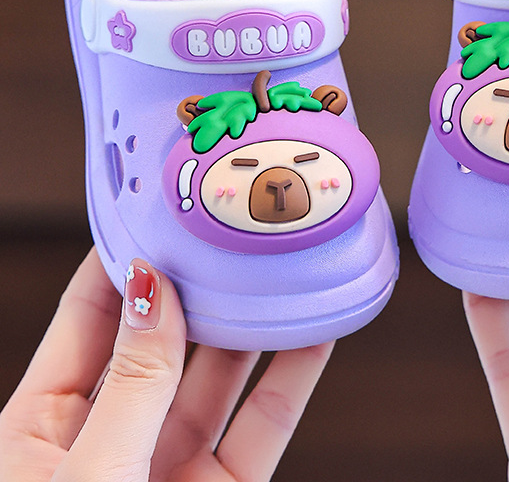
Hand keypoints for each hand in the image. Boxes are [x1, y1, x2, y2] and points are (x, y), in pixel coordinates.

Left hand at [0, 249, 332, 481]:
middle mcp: (108, 435)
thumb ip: (133, 382)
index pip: (90, 314)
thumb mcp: (85, 475)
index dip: (124, 256)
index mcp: (40, 426)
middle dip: (201, 282)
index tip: (164, 205)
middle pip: (163, 336)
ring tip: (285, 266)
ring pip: (218, 376)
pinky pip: (262, 425)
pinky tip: (316, 335)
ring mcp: (166, 464)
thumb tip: (154, 288)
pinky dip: (291, 380)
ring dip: (254, 322)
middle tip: (238, 226)